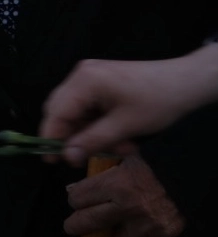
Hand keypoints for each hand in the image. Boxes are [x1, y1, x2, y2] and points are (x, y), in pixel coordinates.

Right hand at [40, 45, 217, 164]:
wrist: (185, 81)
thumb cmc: (157, 102)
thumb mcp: (125, 127)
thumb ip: (92, 141)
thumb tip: (67, 157)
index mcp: (84, 81)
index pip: (56, 112)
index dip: (51, 138)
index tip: (51, 161)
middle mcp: (81, 75)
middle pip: (63, 110)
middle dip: (76, 136)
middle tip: (88, 157)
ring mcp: (90, 76)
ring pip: (77, 111)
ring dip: (92, 133)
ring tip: (119, 147)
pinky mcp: (100, 81)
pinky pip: (89, 106)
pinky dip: (99, 124)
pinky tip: (119, 136)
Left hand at [63, 155, 185, 236]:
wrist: (187, 173)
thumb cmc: (152, 162)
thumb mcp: (121, 158)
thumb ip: (97, 174)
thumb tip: (73, 190)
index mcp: (116, 183)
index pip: (79, 199)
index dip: (74, 200)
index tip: (74, 201)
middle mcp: (129, 206)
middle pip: (90, 222)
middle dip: (76, 225)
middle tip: (72, 227)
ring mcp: (147, 223)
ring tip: (105, 233)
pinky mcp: (163, 234)